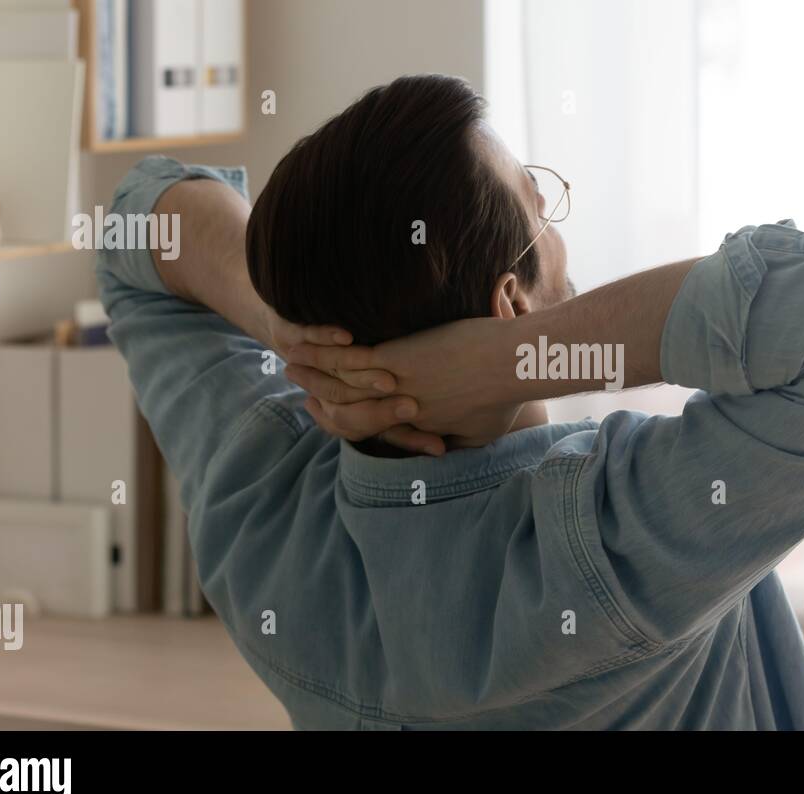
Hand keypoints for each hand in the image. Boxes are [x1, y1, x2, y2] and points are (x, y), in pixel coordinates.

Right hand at [285, 316, 526, 450]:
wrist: (513, 364)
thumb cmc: (509, 391)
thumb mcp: (484, 428)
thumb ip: (462, 435)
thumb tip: (456, 443)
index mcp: (419, 425)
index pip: (373, 426)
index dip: (348, 416)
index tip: (331, 408)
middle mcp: (398, 411)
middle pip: (346, 412)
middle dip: (320, 398)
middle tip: (298, 384)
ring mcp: (392, 386)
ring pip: (339, 385)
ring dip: (311, 372)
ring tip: (290, 359)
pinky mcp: (393, 360)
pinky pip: (345, 361)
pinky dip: (322, 352)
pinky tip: (301, 340)